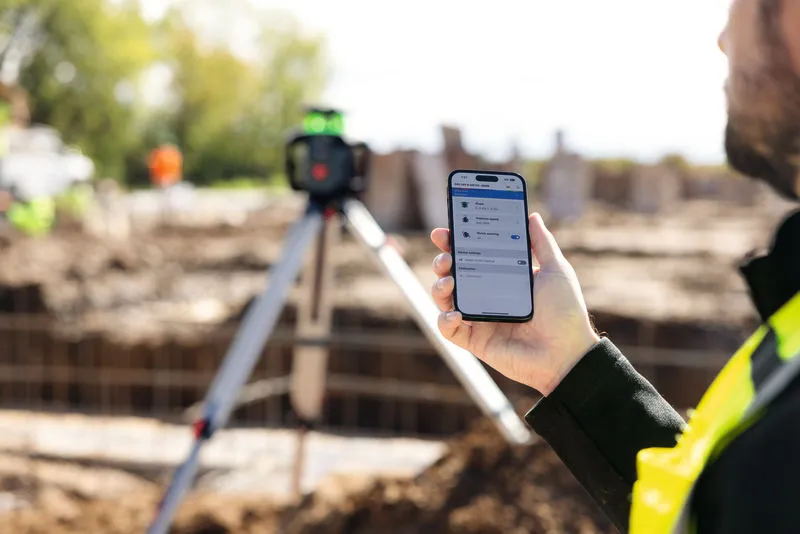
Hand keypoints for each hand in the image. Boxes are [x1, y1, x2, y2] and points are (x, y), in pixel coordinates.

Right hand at [430, 213, 599, 394]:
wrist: (567, 353)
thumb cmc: (565, 312)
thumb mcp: (556, 270)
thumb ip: (542, 243)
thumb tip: (532, 216)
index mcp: (501, 277)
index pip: (472, 255)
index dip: (454, 242)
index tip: (445, 232)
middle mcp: (485, 296)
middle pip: (452, 274)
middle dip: (442, 261)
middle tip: (446, 257)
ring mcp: (478, 319)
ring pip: (444, 299)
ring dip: (439, 288)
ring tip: (448, 282)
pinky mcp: (475, 341)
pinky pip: (449, 330)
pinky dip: (445, 320)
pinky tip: (456, 313)